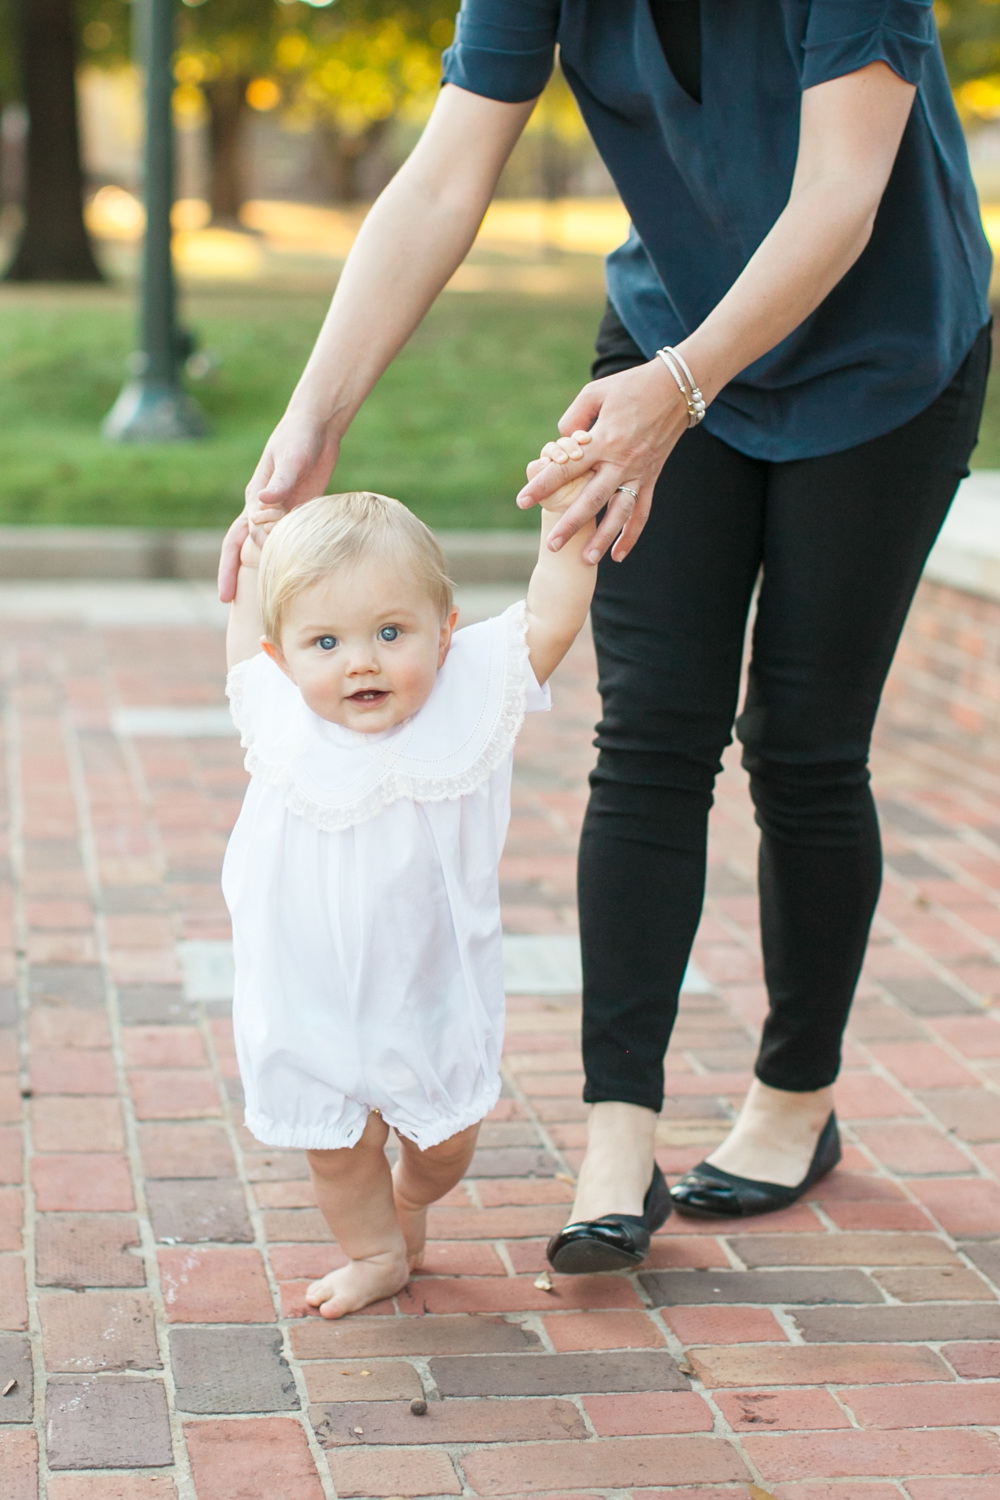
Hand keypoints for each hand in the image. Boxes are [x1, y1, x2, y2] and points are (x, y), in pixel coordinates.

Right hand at [218, 410, 341, 601]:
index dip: (242, 556)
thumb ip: (281, 481)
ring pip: (264, 546)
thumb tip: (265, 503)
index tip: (254, 567)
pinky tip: (293, 578)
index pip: (242, 533)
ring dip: (259, 569)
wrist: (317, 425)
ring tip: (261, 599)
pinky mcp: (298, 510)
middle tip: (224, 601)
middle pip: (240, 545)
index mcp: (255, 497)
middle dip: (230, 572)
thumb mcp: (292, 458)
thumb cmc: (301, 437)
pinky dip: (287, 557)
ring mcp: (280, 511)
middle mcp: (262, 508)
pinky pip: (289, 539)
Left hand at [516, 358, 689, 563]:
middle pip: (591, 500)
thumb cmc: (632, 386)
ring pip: (619, 514)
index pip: (566, 468)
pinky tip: (619, 555)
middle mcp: (621, 461)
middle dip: (570, 525)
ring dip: (603, 539)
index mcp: (603, 439)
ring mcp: (639, 473)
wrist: (678, 389)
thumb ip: (572, 417)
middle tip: (551, 545)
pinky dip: (631, 535)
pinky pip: (642, 512)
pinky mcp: (652, 478)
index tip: (522, 501)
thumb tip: (559, 442)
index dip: (542, 484)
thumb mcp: (596, 392)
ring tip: (585, 560)